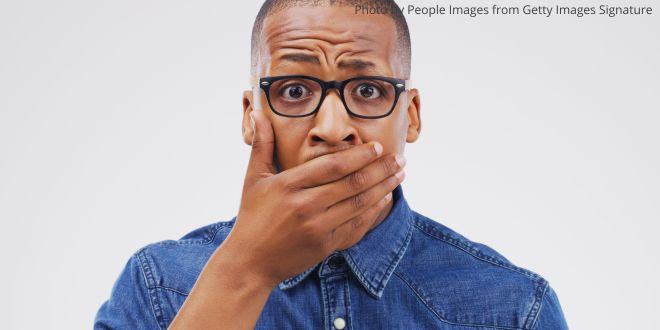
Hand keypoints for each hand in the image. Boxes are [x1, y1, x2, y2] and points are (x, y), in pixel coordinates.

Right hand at [223, 110, 405, 287]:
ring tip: (400, 174)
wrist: (251, 261)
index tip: (378, 147)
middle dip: (381, 169)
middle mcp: (304, 206)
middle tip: (400, 158)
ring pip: (359, 204)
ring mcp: (317, 228)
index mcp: (288, 186)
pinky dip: (374, 210)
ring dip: (384, 187)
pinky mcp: (326, 246)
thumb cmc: (253, 215)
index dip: (359, 155)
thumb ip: (262, 144)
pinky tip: (385, 197)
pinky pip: (357, 225)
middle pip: (352, 183)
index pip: (332, 166)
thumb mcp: (253, 178)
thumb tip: (259, 112)